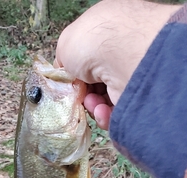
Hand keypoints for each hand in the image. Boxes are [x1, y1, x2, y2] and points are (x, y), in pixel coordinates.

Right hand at [55, 0, 179, 129]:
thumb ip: (64, 62)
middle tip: (81, 96)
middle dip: (84, 95)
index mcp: (108, 37)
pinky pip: (117, 114)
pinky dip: (105, 115)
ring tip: (93, 102)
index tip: (71, 85)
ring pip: (105, 102)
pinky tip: (103, 110)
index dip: (78, 77)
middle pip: (96, 85)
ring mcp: (131, 78)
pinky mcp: (137, 99)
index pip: (90, 63)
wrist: (121, 56)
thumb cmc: (91, 42)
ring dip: (93, 106)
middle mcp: (122, 56)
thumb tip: (68, 75)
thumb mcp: (66, 45)